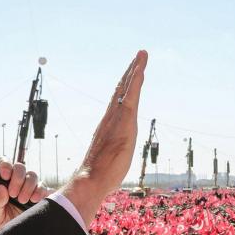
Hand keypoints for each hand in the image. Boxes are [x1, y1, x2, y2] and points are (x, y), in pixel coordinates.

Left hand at [0, 159, 48, 233]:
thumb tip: (2, 188)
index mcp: (1, 184)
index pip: (4, 165)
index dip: (5, 165)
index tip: (4, 175)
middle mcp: (16, 183)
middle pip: (20, 167)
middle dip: (17, 178)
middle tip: (13, 194)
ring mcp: (29, 189)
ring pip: (32, 176)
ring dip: (28, 186)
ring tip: (22, 201)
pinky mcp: (40, 198)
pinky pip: (44, 188)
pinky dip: (40, 192)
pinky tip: (34, 201)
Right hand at [57, 51, 147, 225]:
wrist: (91, 180)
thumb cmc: (99, 176)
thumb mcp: (110, 162)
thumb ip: (111, 156)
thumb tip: (107, 162)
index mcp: (108, 126)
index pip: (118, 101)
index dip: (125, 87)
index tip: (130, 74)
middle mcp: (111, 118)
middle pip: (121, 89)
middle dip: (130, 72)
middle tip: (138, 56)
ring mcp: (117, 118)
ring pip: (127, 88)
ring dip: (135, 70)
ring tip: (142, 55)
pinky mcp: (124, 122)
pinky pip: (131, 96)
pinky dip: (136, 81)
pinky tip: (142, 70)